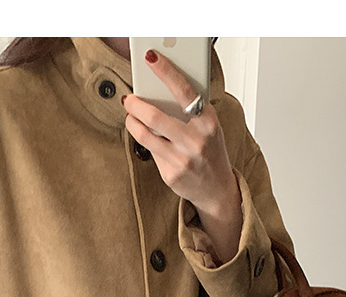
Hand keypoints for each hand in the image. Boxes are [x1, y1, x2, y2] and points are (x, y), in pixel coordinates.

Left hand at [122, 49, 241, 263]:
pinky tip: (146, 138)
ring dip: (132, 122)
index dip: (165, 71)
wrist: (217, 189)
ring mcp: (182, 159)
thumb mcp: (209, 128)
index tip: (151, 58)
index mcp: (208, 122)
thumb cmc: (210, 152)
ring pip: (145, 135)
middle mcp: (196, 140)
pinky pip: (151, 152)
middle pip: (155, 116)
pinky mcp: (171, 174)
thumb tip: (160, 92)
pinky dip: (145, 142)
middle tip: (128, 99)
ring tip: (130, 116)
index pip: (184, 90)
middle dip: (136, 104)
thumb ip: (190, 112)